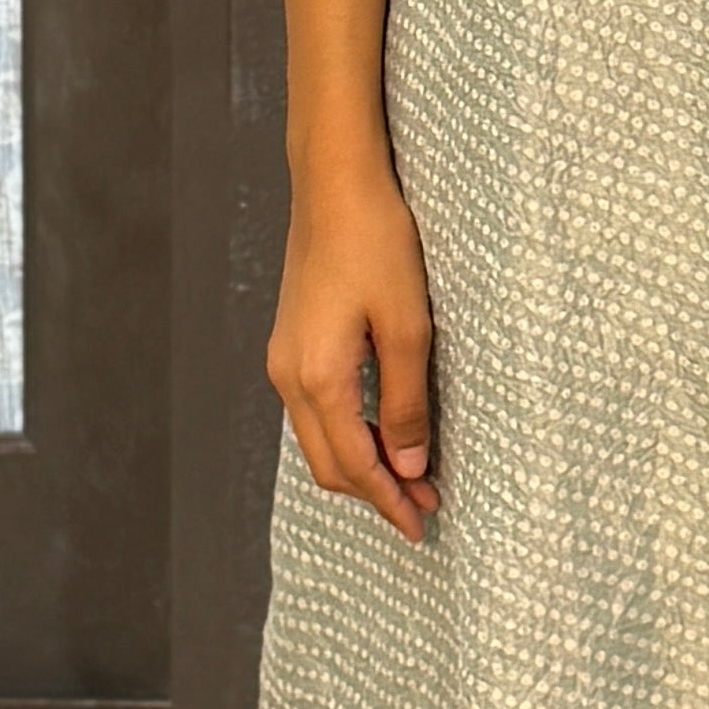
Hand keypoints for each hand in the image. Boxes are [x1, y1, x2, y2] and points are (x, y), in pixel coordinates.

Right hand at [270, 144, 438, 541]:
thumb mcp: (409, 327)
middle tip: (423, 509)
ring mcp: (284, 359)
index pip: (354, 465)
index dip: (389, 501)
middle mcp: (289, 376)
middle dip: (374, 493)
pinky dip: (348, 434)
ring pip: (319, 439)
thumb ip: (405, 402)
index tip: (422, 525)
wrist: (334, 183)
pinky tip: (380, 432)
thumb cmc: (377, 243)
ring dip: (361, 465)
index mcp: (317, 378)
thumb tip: (408, 466)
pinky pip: (315, 410)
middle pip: (328, 463)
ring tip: (409, 477)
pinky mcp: (292, 341)